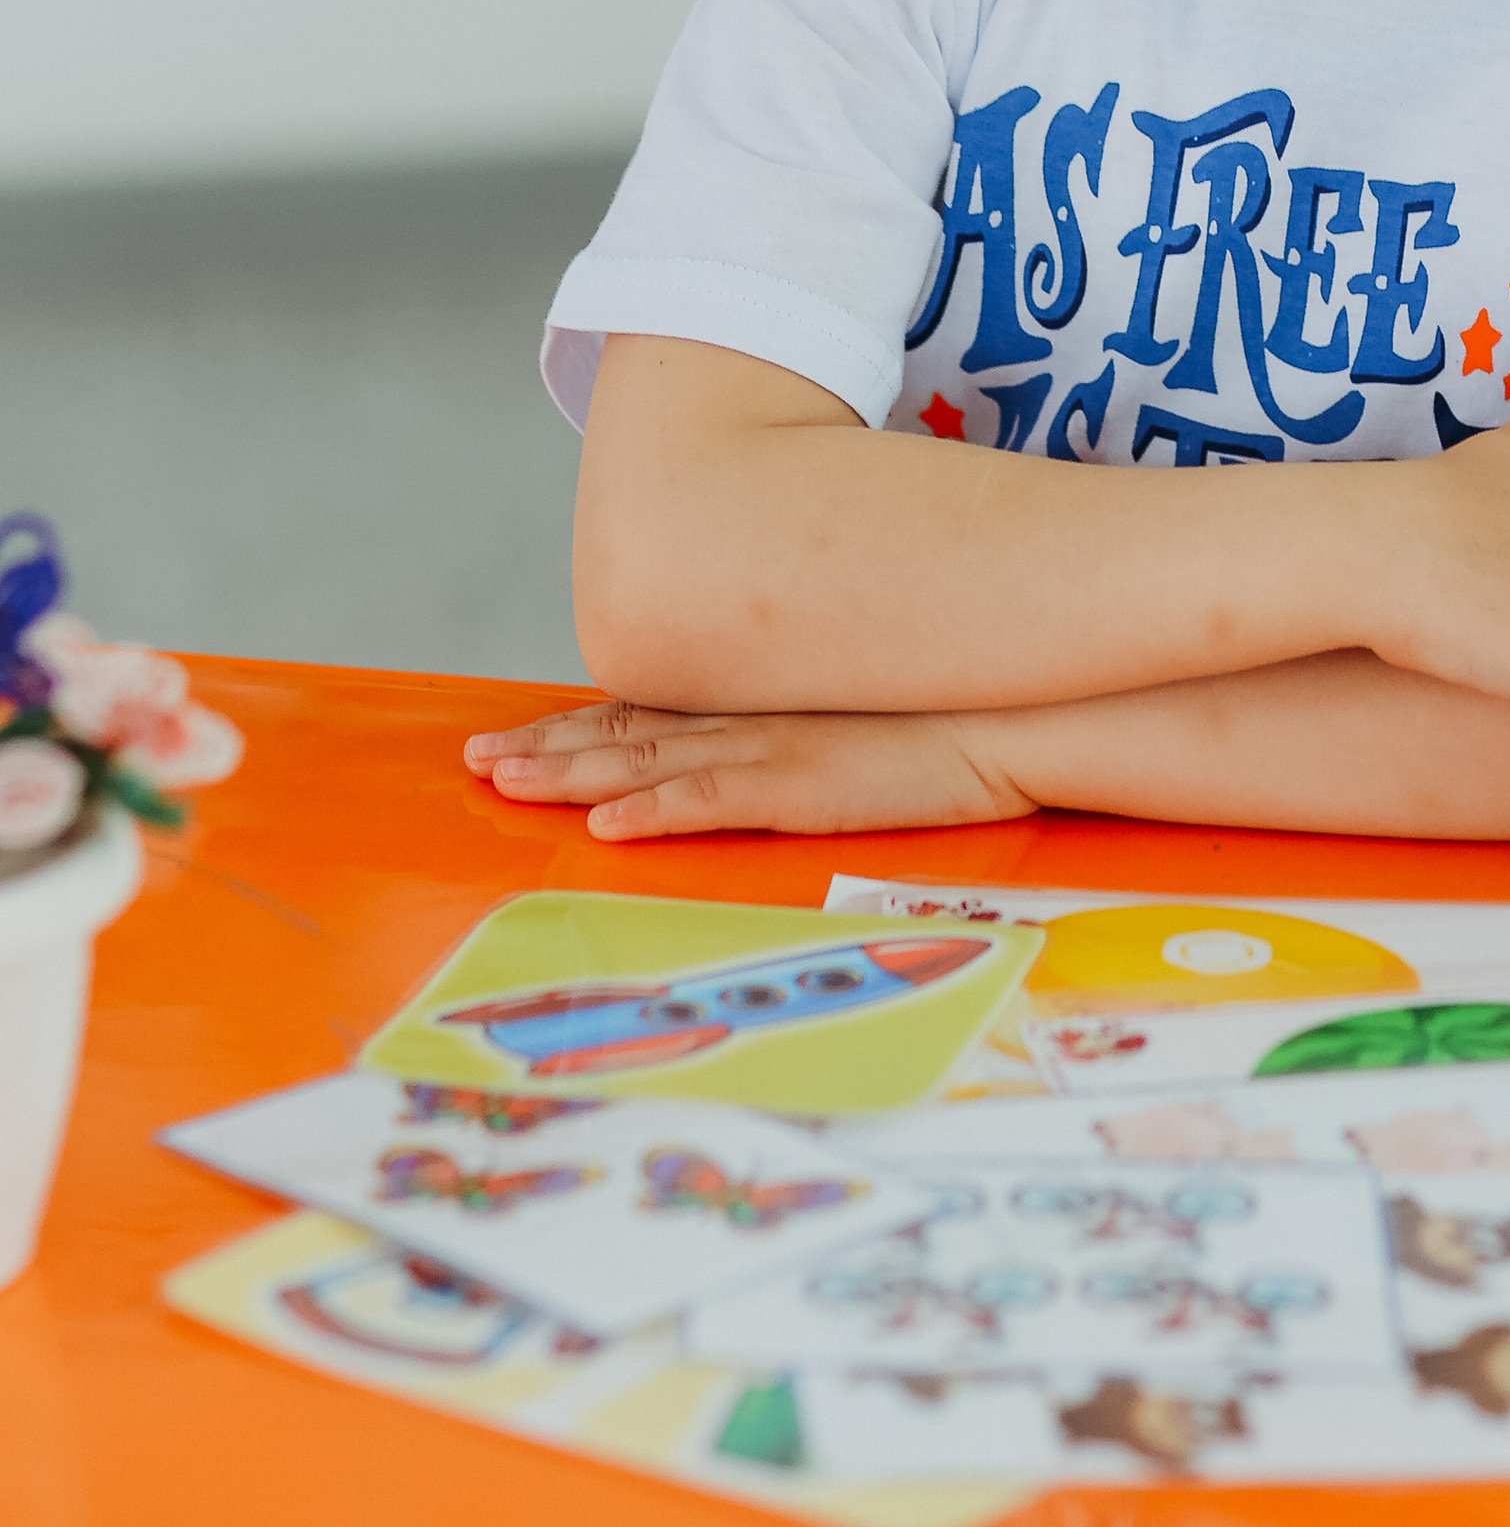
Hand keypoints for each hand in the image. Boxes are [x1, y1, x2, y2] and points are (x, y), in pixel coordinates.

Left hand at [461, 699, 1031, 840]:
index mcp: (764, 705)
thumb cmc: (954, 719)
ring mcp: (774, 748)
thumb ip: (805, 736)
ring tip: (502, 780)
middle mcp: (754, 718)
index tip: (517, 735)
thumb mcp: (859, 725)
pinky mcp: (804, 785)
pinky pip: (712, 799)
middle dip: (545, 746)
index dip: (577, 726)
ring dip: (569, 771)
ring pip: (646, 758)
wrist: (1019, 711)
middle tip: (473, 760)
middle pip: (625, 730)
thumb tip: (776, 759)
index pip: (650, 714)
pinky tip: (605, 821)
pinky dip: (653, 807)